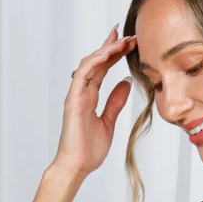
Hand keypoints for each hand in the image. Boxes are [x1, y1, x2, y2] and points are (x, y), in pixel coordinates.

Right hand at [52, 25, 136, 178]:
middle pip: (97, 62)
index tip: (129, 42)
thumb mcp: (109, 122)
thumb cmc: (89, 149)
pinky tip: (107, 53)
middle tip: (129, 35)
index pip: (103, 69)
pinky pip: (82, 75)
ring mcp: (76, 95)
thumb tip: (126, 83)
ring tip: (121, 40)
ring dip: (105, 50)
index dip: (114, 54)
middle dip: (112, 46)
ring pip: (89, 64)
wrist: (78, 166)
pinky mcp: (73, 100)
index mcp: (90, 97)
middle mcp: (82, 92)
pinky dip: (94, 62)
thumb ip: (115, 102)